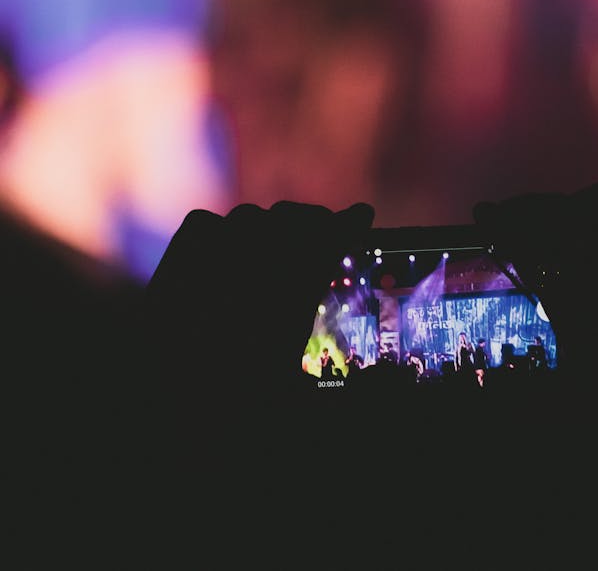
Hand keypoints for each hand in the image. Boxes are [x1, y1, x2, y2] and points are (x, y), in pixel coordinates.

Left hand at [145, 200, 372, 471]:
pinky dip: (227, 226)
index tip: (363, 215)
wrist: (158, 430)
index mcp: (284, 306)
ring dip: (276, 223)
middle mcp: (244, 278)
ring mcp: (202, 272)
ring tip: (289, 239)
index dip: (348, 224)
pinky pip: (204, 226)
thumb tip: (391, 383)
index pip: (325, 243)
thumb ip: (357, 402)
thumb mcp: (305, 419)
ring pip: (248, 219)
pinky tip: (235, 244)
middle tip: (332, 229)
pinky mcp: (169, 277)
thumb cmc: (234, 430)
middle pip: (290, 222)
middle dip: (317, 220)